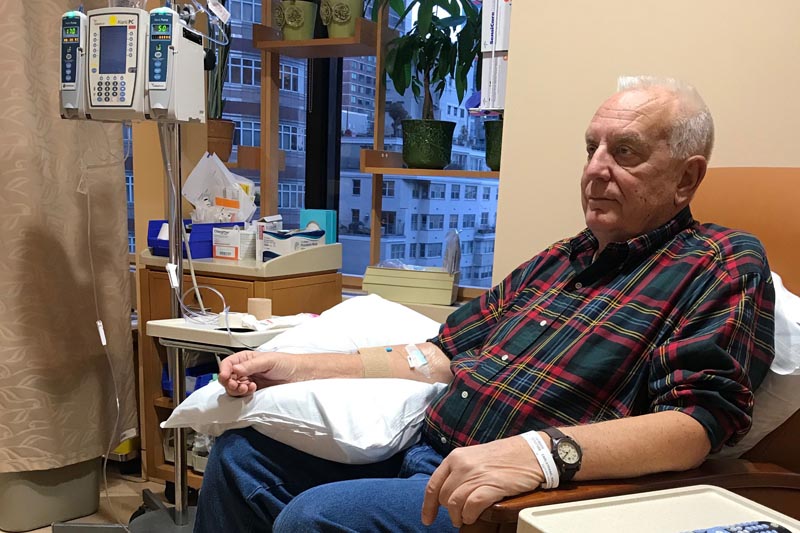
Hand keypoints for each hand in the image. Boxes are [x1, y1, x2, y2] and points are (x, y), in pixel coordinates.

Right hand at [218, 351, 298, 396]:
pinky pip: (241, 395)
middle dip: (229, 383)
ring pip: (232, 388)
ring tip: (247, 387)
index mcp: (245, 359)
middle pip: (227, 378)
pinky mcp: (253, 391)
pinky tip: (252, 390)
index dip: (223, 371)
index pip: (227, 364)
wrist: (298, 375)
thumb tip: (236, 369)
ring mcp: (248, 381)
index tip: (225, 377)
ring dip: (236, 389)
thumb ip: (251, 365)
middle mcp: (244, 370)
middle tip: (238, 385)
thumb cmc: (285, 363)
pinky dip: (243, 394)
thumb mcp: (268, 361)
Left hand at [421, 436, 544, 527]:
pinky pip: (471, 507)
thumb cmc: (506, 456)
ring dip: (459, 516)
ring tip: (466, 518)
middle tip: (458, 516)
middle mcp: (462, 465)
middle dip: (449, 511)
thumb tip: (449, 491)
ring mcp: (475, 475)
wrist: (531, 452)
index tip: (427, 518)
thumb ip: (460, 470)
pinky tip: (474, 516)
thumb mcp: (475, 456)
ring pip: (454, 504)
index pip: (433, 484)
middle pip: (444, 497)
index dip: (428, 505)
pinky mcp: (490, 486)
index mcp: (456, 457)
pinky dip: (470, 515)